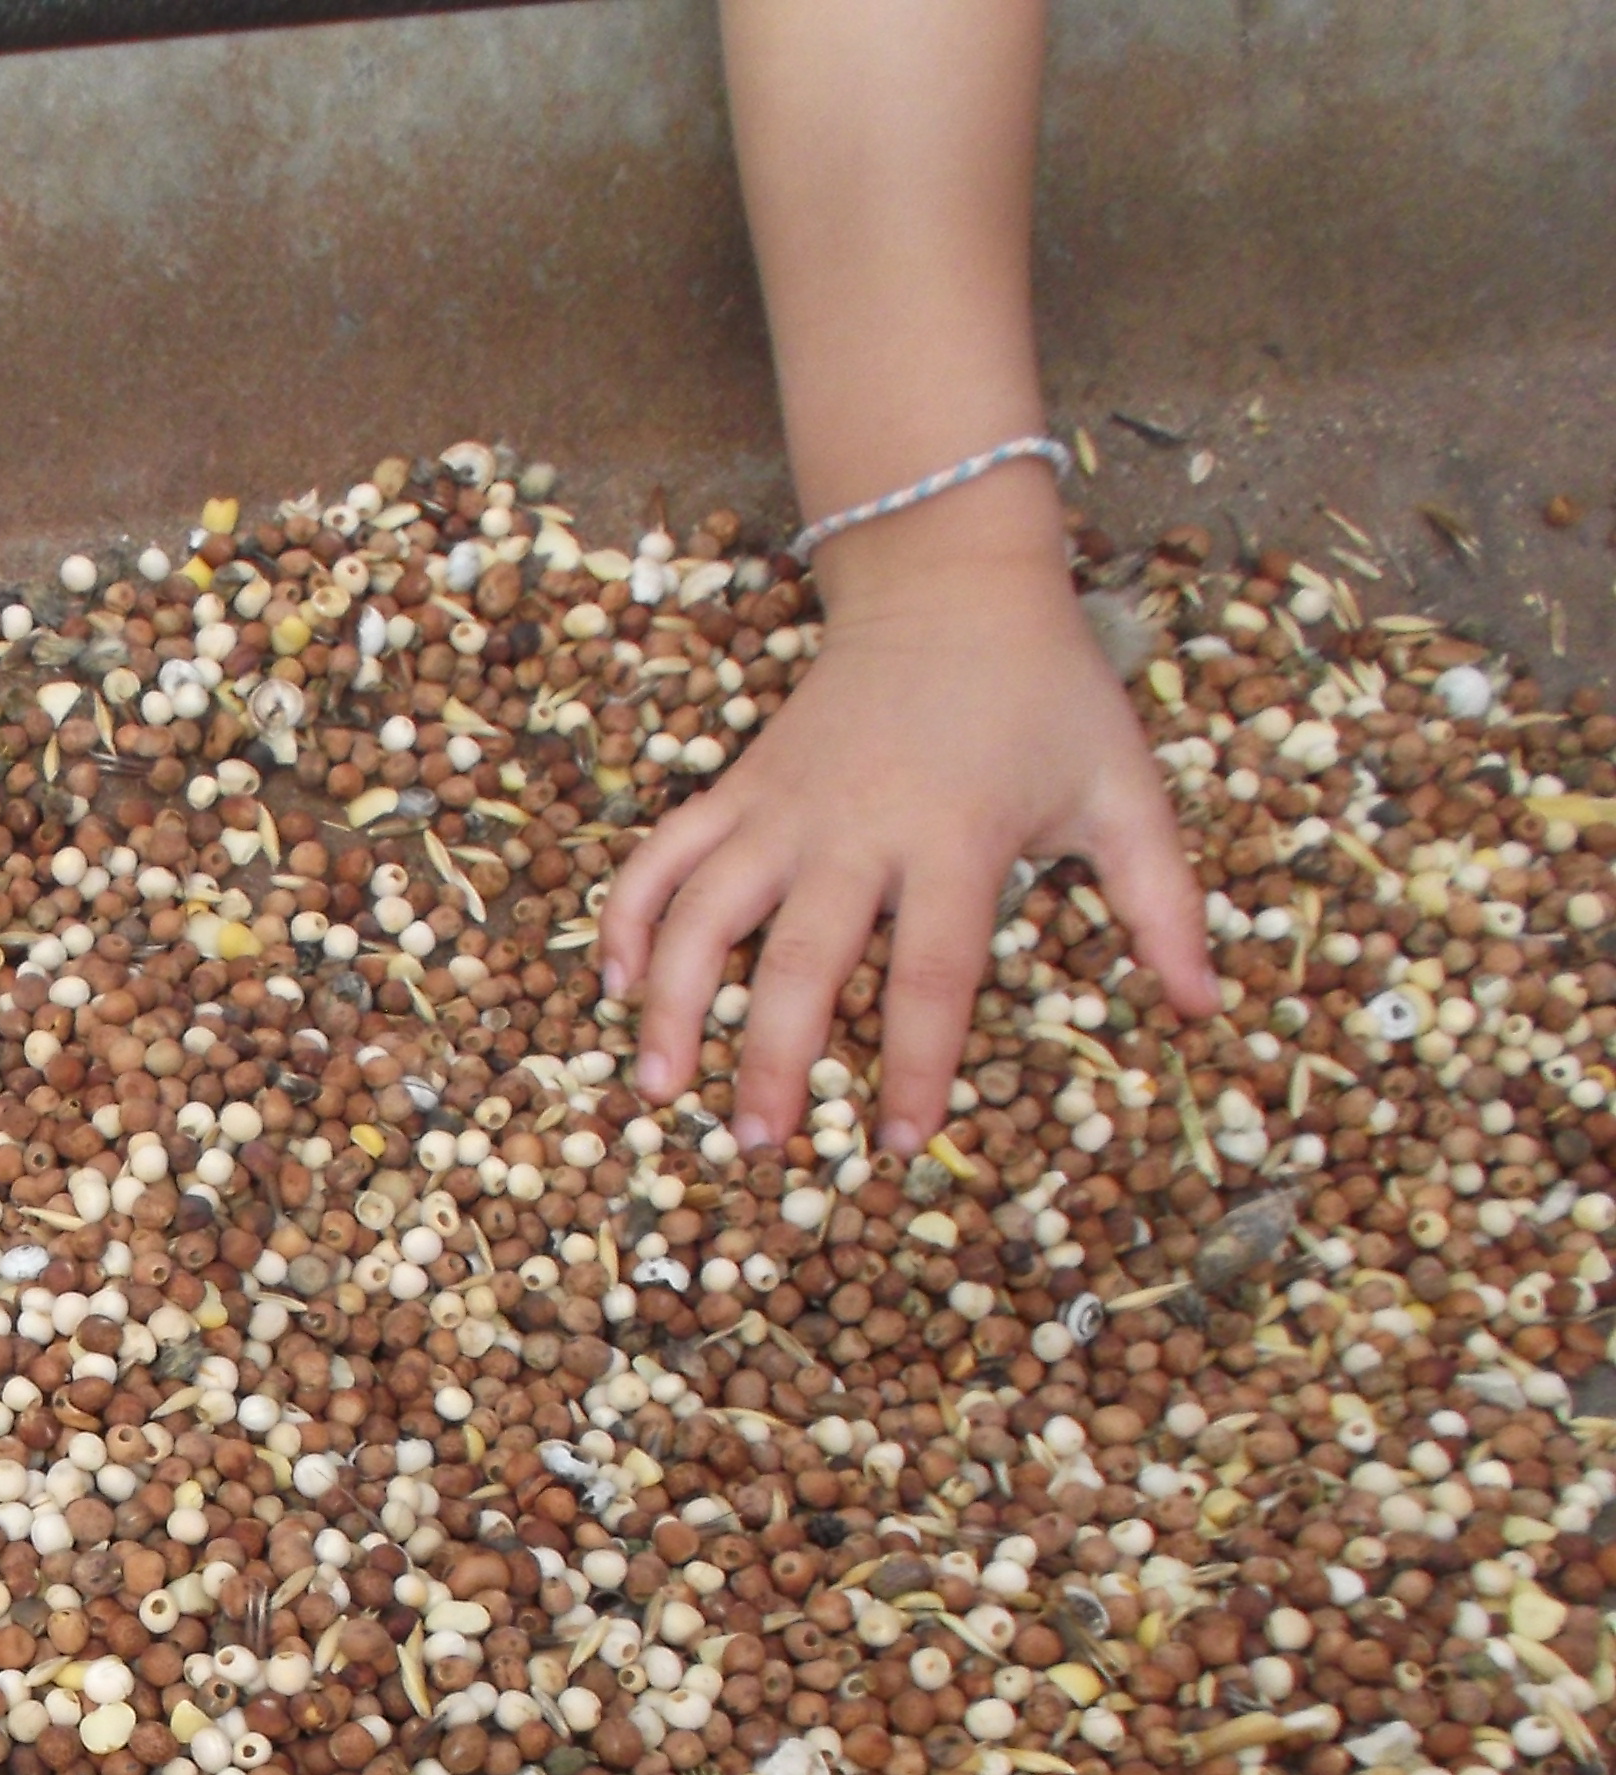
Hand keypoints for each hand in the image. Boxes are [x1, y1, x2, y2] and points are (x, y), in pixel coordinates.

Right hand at [596, 470, 1215, 1154]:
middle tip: (760, 1142)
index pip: (933, 975)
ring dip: (673, 1006)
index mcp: (955, 838)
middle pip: (799, 963)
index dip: (919, 1067)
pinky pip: (664, 857)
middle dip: (772, 1059)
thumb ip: (1165, 901)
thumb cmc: (1046, 694)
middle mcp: (855, 829)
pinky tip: (616, 986)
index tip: (906, 1143)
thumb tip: (1206, 1007)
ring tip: (661, 1089)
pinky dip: (628, 919)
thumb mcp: (1124, 789)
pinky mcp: (739, 787)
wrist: (949, 582)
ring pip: (705, 916)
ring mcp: (784, 808)